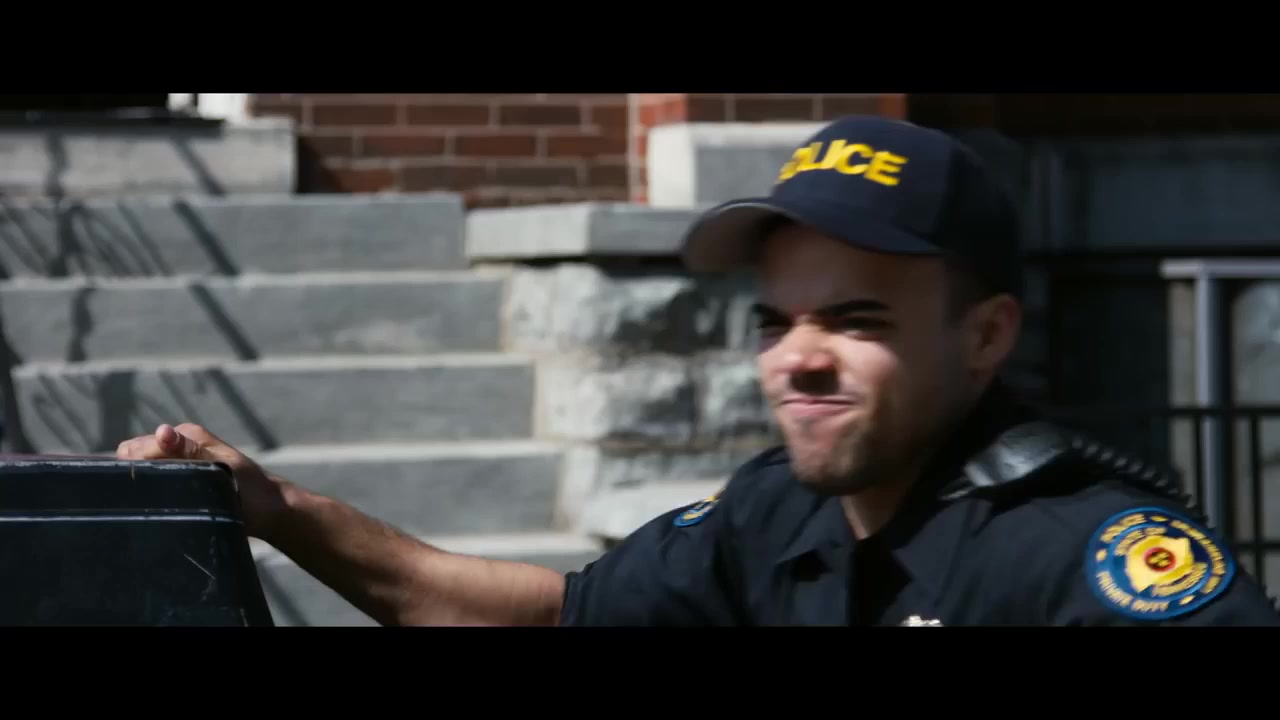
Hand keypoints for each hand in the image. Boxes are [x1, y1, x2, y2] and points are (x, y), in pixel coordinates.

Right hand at [116, 423, 287, 540]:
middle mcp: (178, 445)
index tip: (143, 487)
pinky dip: (150, 490)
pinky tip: (154, 505)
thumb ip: (192, 451)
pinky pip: (153, 481)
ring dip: (143, 484)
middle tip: (150, 497)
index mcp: (186, 435)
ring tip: (154, 503)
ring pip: (141, 471)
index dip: (134, 466)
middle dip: (135, 474)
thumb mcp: (222, 468)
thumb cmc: (251, 489)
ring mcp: (178, 462)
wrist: (271, 511)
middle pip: (134, 457)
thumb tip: (163, 431)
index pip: (138, 446)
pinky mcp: (181, 478)